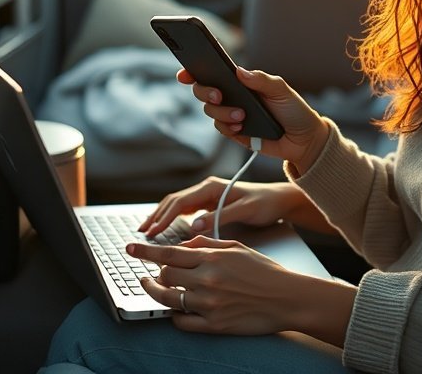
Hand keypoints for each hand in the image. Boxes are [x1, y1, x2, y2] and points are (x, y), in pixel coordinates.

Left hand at [130, 236, 353, 340]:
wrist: (288, 298)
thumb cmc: (264, 270)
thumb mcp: (237, 247)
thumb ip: (208, 243)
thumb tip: (184, 243)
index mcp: (212, 258)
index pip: (169, 253)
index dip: (145, 251)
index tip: (130, 248)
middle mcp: (207, 281)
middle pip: (164, 276)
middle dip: (155, 273)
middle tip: (153, 272)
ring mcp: (209, 305)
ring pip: (169, 299)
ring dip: (157, 293)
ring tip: (154, 288)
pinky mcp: (214, 326)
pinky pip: (182, 322)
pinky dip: (174, 315)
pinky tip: (176, 308)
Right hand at [138, 178, 308, 238]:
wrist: (280, 199)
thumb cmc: (265, 203)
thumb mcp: (245, 210)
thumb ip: (220, 217)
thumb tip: (194, 226)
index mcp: (212, 187)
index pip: (180, 202)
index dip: (164, 217)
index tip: (152, 232)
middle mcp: (206, 188)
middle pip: (173, 201)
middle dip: (156, 216)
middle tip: (141, 233)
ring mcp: (207, 195)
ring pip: (177, 205)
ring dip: (161, 217)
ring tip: (147, 230)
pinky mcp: (210, 203)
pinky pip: (185, 210)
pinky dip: (172, 218)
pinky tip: (165, 227)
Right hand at [178, 67, 329, 172]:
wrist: (303, 140)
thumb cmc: (294, 110)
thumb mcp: (282, 90)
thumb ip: (262, 80)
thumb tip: (239, 71)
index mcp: (242, 81)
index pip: (214, 72)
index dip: (194, 71)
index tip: (185, 73)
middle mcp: (233, 96)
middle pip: (203, 91)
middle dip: (205, 92)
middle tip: (219, 95)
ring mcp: (232, 114)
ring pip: (210, 111)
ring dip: (222, 112)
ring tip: (242, 116)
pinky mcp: (235, 133)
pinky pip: (221, 128)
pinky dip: (228, 127)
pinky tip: (242, 128)